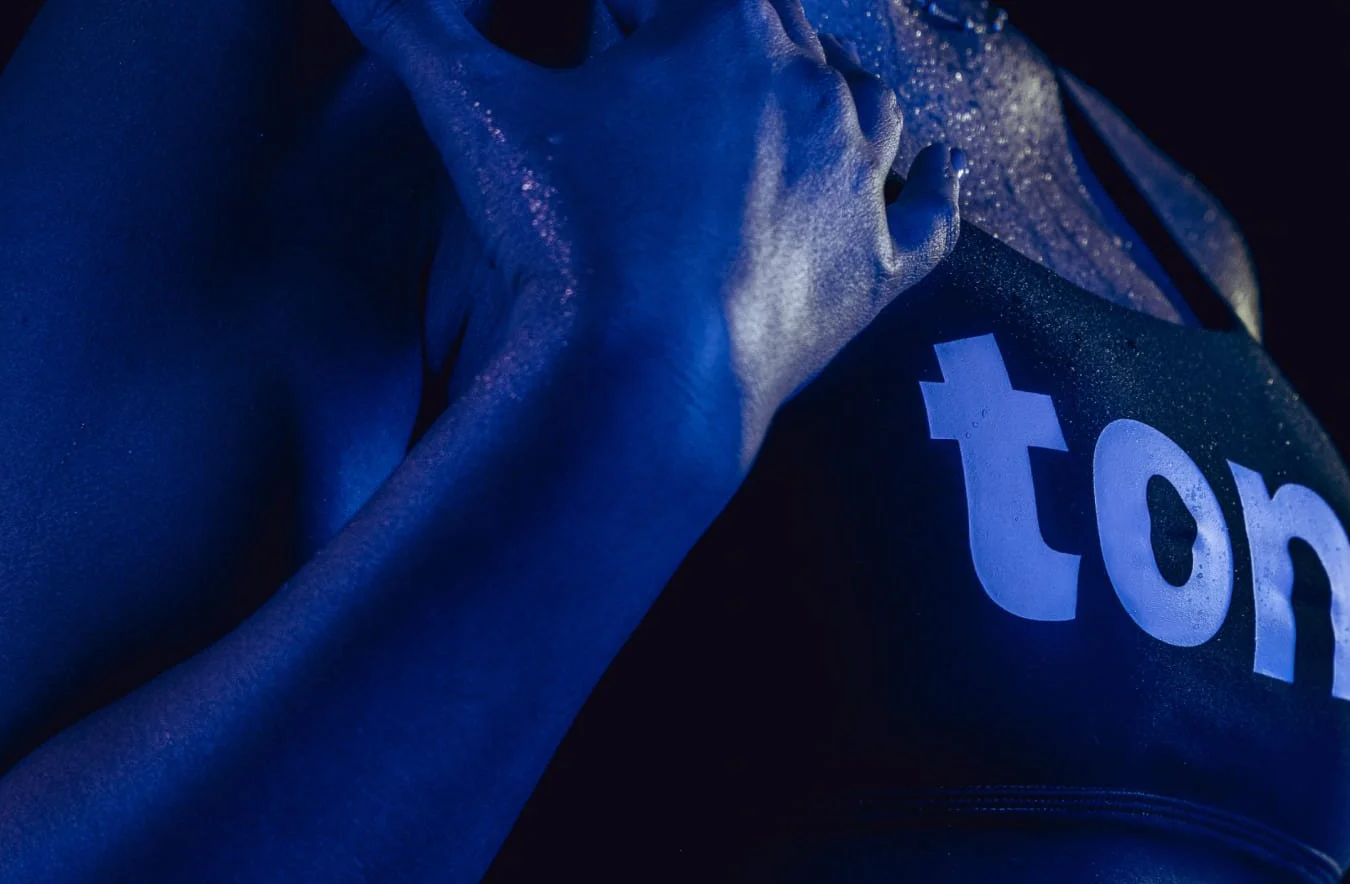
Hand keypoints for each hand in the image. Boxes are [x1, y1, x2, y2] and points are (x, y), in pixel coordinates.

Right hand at [330, 0, 963, 468]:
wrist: (632, 381)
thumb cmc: (559, 238)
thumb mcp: (470, 111)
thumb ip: (411, 25)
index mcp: (731, 28)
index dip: (642, 8)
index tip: (617, 19)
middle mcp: (812, 91)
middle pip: (785, 27)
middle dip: (730, 32)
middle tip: (678, 52)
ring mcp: (855, 185)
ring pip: (870, 104)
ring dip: (832, 90)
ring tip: (794, 93)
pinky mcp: (874, 277)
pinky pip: (930, 221)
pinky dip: (936, 189)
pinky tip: (938, 164)